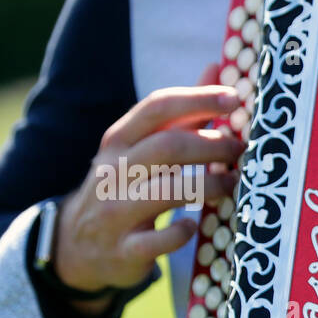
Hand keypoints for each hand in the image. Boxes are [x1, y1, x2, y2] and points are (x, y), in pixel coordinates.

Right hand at [54, 81, 244, 314]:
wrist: (76, 246)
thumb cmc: (124, 187)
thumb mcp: (140, 148)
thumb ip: (181, 113)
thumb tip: (216, 68)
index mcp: (119, 140)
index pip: (158, 107)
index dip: (199, 98)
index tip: (235, 98)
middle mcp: (113, 171)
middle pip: (169, 147)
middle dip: (213, 145)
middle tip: (242, 150)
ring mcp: (116, 210)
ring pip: (167, 191)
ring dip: (210, 186)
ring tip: (233, 185)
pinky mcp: (125, 249)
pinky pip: (159, 240)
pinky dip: (182, 232)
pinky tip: (196, 225)